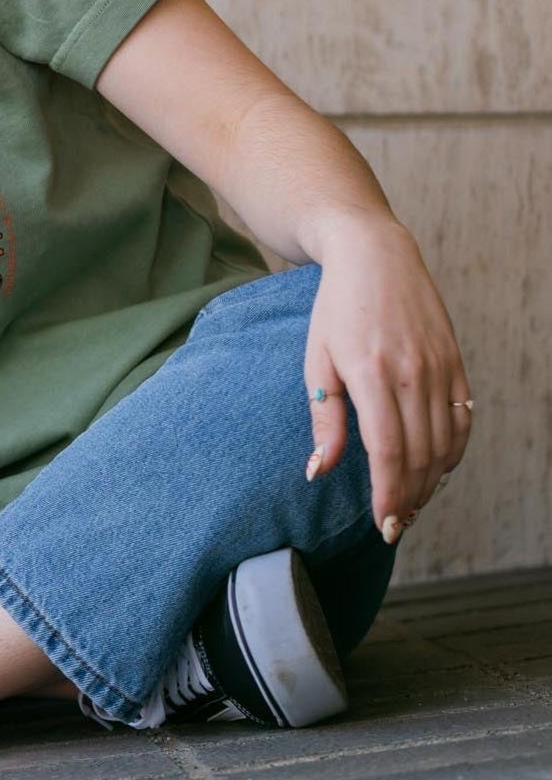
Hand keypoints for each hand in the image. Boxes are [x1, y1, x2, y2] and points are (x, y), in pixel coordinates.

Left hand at [302, 214, 472, 540]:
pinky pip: (462, 418)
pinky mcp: (455, 361)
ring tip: (413, 503)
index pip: (388, 452)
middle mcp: (412, 373)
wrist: (374, 255)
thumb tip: (319, 472)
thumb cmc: (337, 309)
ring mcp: (439, 367)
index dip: (388, 494)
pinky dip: (454, 450)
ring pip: (445, 442)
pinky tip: (439, 468)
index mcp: (372, 374)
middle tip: (396, 524)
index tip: (383, 524)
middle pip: (420, 455)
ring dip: (432, 481)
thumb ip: (324, 420)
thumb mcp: (317, 361)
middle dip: (410, 498)